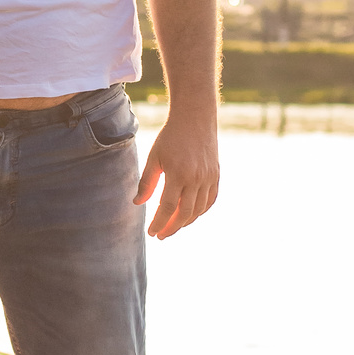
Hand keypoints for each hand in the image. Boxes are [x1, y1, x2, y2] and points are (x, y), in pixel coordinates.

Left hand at [133, 111, 218, 239]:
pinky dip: (200, 211)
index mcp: (178, 174)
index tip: (152, 233)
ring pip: (199, 209)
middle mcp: (196, 178)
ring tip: (173, 227)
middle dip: (172, 228)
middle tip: (161, 236)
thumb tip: (137, 203)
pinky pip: (210, 200)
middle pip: (185, 213)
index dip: (159, 223)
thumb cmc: (170, 137)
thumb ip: (147, 182)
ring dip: (186, 222)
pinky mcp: (216, 175)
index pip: (168, 207)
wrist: (195, 118)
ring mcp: (209, 178)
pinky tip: (190, 215)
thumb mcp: (154, 157)